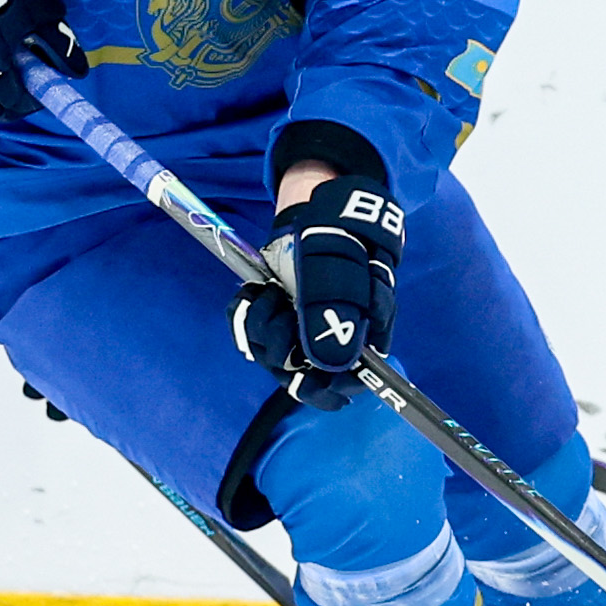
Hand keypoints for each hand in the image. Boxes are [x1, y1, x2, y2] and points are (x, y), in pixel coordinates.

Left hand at [231, 177, 405, 409]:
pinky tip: (260, 293)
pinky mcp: (271, 322)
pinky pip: (249, 336)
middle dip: (283, 350)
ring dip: (265, 327)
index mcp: (356, 345)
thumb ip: (338, 317)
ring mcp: (296, 336)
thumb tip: (330, 364)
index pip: (338, 390)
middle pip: (299, 380)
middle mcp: (324, 347)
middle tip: (284, 312)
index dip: (321, 386)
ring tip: (273, 294)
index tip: (304, 366)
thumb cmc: (347, 244)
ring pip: (271, 359)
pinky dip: (249, 316)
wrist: (322, 215)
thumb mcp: (346, 273)